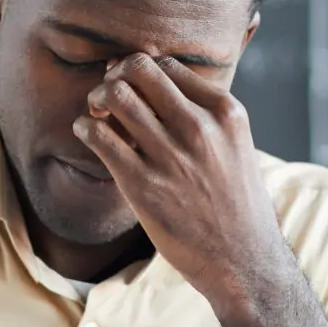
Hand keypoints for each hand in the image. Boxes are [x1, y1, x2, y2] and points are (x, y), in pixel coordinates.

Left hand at [74, 54, 290, 312]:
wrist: (243, 261)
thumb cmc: (235, 204)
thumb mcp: (236, 146)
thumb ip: (207, 115)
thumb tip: (159, 84)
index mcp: (225, 113)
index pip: (168, 65)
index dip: (140, 69)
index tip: (130, 83)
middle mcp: (199, 127)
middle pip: (139, 70)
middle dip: (115, 75)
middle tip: (108, 94)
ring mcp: (170, 155)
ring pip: (115, 96)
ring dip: (97, 99)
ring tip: (96, 114)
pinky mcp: (142, 185)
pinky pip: (98, 136)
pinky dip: (84, 127)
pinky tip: (87, 134)